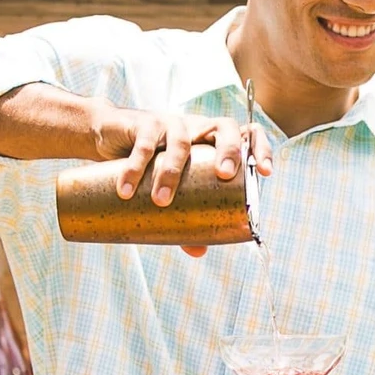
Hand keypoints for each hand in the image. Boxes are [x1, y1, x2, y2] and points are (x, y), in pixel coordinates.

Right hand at [93, 106, 272, 256]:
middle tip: (224, 175)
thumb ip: (184, 215)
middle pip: (224, 127)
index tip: (266, 172)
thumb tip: (198, 251)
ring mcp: (172, 123)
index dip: (261, 149)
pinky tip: (126, 189)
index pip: (248, 133)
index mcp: (213, 141)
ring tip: (161, 201)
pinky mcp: (143, 123)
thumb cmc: (152, 163)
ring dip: (172, 172)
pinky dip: (135, 168)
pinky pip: (144, 145)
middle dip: (229, 150)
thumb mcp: (171, 187)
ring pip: (180, 142)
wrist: (108, 136)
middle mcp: (198, 128)